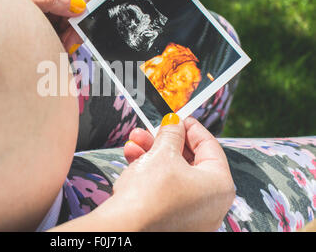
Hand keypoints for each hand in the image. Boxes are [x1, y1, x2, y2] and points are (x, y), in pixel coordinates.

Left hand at [6, 0, 92, 53]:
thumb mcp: (24, 0)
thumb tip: (79, 4)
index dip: (83, 12)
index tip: (77, 30)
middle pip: (78, 10)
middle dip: (74, 28)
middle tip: (66, 44)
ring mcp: (50, 5)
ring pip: (72, 23)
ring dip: (68, 37)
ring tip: (57, 46)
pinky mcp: (47, 20)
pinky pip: (63, 31)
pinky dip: (62, 40)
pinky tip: (54, 45)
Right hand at [111, 114, 234, 230]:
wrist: (125, 228)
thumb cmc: (149, 194)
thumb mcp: (162, 153)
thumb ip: (171, 133)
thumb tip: (174, 123)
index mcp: (219, 185)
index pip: (210, 146)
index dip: (191, 127)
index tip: (179, 117)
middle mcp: (211, 203)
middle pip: (189, 160)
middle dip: (165, 141)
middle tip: (152, 129)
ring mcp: (193, 215)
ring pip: (174, 174)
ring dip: (152, 154)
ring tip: (134, 142)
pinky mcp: (174, 221)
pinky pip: (166, 191)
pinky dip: (151, 174)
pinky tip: (133, 158)